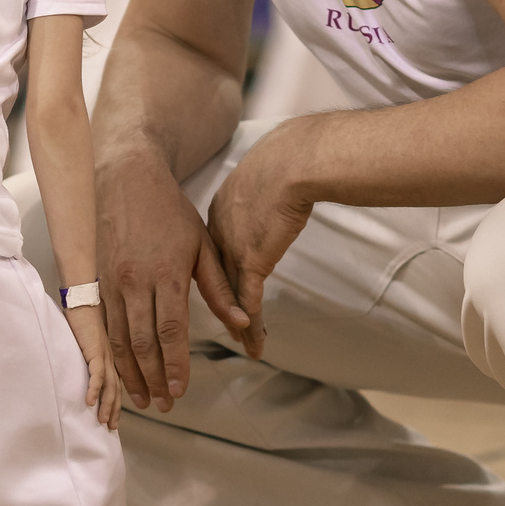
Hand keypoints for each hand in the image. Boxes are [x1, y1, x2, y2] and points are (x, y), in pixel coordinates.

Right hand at [62, 304, 122, 429]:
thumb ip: (89, 356)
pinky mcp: (94, 349)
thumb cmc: (82, 317)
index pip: (116, 384)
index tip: (113, 419)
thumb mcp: (88, 342)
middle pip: (116, 389)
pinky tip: (90, 402)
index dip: (115, 403)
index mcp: (110, 356)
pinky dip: (94, 389)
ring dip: (107, 405)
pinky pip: (96, 373)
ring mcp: (104, 354)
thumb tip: (81, 369)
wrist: (82, 298)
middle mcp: (111, 357)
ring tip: (104, 422)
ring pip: (110, 385)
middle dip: (114, 409)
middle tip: (111, 428)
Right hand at [99, 150, 242, 412]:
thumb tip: (242, 322)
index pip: (170, 330)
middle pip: (142, 342)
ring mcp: (112, 282)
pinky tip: (120, 371)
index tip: (180, 390)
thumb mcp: (203, 244)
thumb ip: (220, 287)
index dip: (175, 364)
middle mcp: (135, 281)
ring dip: (130, 372)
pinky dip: (112, 353)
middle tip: (163, 405)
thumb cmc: (170, 211)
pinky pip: (104, 325)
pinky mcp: (98, 281)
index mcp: (166, 272)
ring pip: (119, 338)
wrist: (127, 179)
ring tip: (142, 398)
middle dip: (153, 378)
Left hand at [202, 124, 318, 362]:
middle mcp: (218, 235)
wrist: (291, 161)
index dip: (214, 274)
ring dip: (235, 325)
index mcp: (219, 212)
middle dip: (219, 305)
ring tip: (241, 344)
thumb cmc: (286, 160)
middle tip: (221, 326)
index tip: (216, 289)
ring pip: (229, 298)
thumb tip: (272, 200)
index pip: (213, 253)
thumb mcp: (263, 179)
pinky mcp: (252, 262)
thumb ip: (261, 197)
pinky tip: (254, 345)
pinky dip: (252, 327)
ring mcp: (232, 250)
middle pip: (214, 280)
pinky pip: (249, 304)